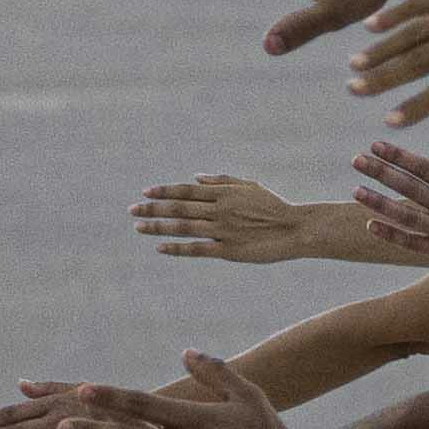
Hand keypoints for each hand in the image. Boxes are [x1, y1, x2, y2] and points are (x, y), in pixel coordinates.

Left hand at [131, 176, 320, 263]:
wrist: (296, 229)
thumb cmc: (273, 206)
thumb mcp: (249, 186)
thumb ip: (221, 180)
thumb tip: (195, 177)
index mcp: (223, 193)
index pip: (186, 190)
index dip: (164, 191)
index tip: (145, 192)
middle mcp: (219, 210)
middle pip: (179, 207)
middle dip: (153, 208)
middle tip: (131, 210)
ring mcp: (223, 230)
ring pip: (183, 227)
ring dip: (158, 226)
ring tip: (138, 227)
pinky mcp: (228, 250)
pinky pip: (197, 249)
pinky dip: (177, 248)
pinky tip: (161, 248)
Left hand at [351, 142, 428, 282]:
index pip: (424, 167)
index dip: (399, 156)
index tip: (376, 145)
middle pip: (410, 188)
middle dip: (381, 172)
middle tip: (356, 160)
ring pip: (407, 216)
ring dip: (379, 203)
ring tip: (356, 191)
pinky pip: (413, 243)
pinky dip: (392, 235)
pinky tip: (371, 225)